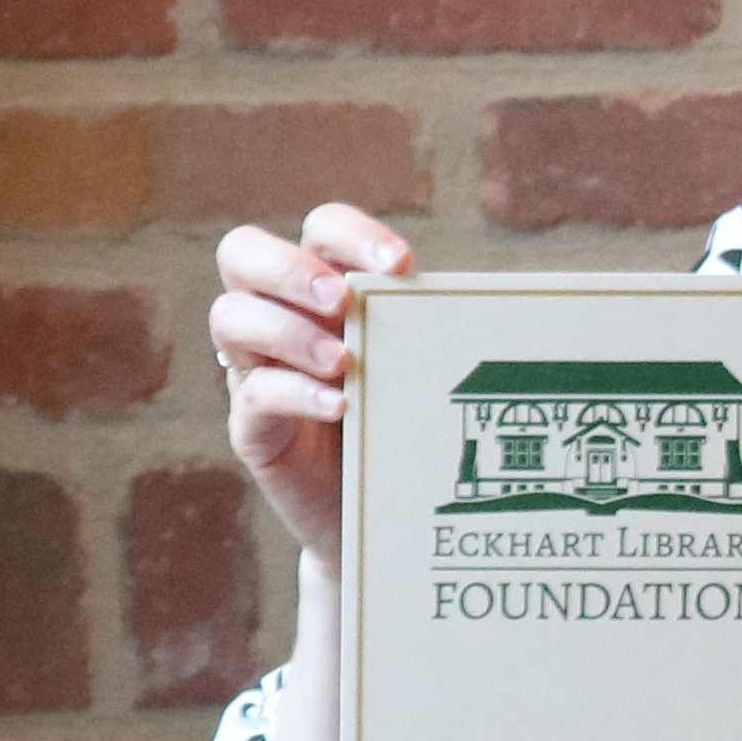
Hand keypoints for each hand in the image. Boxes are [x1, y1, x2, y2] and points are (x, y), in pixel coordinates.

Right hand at [214, 205, 414, 549]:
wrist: (385, 510)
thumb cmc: (407, 419)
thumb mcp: (421, 363)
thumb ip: (436, 324)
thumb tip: (511, 296)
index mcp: (324, 286)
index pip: (319, 230)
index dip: (350, 233)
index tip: (401, 263)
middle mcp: (278, 315)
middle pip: (241, 253)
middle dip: (289, 268)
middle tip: (341, 299)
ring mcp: (256, 367)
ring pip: (230, 318)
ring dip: (287, 331)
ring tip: (342, 359)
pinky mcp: (252, 424)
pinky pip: (253, 393)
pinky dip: (295, 392)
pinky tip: (339, 404)